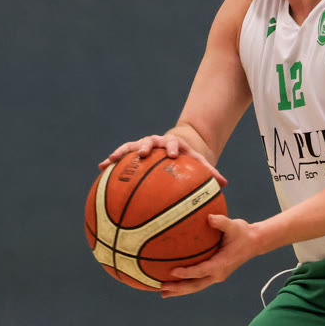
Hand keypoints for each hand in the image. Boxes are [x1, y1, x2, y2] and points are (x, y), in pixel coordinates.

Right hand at [99, 133, 227, 185]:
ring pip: (130, 147)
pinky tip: (101, 168)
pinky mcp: (133, 151)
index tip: (171, 155)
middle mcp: (157, 142)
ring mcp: (143, 146)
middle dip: (145, 146)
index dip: (171, 148)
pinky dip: (111, 161)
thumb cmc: (188, 159)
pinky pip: (121, 155)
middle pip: (149, 141)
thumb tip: (224, 184)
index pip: (173, 144)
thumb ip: (210, 172)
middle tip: (142, 153)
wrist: (175, 146)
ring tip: (110, 160)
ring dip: (121, 152)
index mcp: (173, 144)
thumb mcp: (199, 163)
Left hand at [161, 214, 260, 296]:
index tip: (172, 272)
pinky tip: (173, 285)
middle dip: (179, 288)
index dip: (186, 273)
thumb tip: (209, 217)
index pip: (201, 271)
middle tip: (162, 287)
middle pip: (196, 285)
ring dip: (180, 290)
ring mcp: (216, 276)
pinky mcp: (214, 275)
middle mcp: (218, 274)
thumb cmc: (242, 233)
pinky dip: (185, 284)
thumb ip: (221, 222)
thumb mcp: (234, 225)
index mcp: (221, 264)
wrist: (254, 242)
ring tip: (162, 292)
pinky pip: (198, 282)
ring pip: (196, 287)